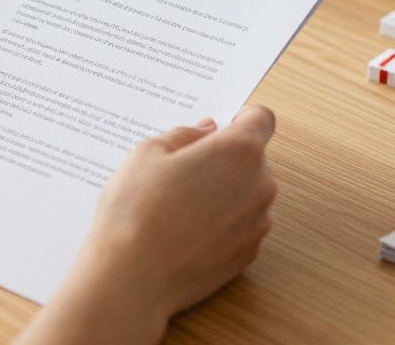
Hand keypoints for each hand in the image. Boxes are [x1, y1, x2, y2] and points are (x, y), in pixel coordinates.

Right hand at [15, 106, 276, 344]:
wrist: (133, 277)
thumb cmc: (137, 210)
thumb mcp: (148, 153)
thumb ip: (184, 135)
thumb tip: (205, 131)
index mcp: (239, 151)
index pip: (261, 119)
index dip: (241, 117)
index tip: (221, 125)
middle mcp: (259, 185)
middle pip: (252, 159)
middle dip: (223, 159)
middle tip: (181, 169)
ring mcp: (257, 224)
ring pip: (246, 194)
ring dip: (223, 192)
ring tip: (178, 204)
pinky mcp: (248, 255)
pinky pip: (240, 226)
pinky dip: (220, 223)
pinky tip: (184, 231)